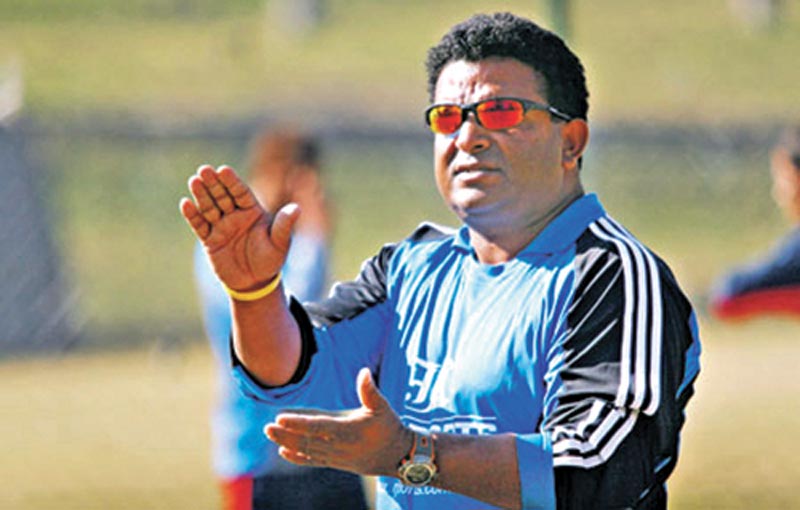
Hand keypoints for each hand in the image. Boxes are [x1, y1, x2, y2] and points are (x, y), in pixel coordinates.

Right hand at [179, 165, 299, 290]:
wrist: (256, 282)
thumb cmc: (271, 260)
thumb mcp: (280, 243)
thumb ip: (284, 225)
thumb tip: (297, 208)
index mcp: (253, 211)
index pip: (241, 192)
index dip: (232, 181)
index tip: (223, 170)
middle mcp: (236, 216)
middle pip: (223, 195)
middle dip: (214, 183)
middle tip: (204, 170)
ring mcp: (221, 227)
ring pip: (209, 207)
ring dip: (201, 194)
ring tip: (194, 181)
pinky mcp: (210, 240)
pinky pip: (200, 225)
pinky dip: (193, 215)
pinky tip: (186, 204)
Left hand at [265, 368, 412, 476]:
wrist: (397, 457)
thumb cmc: (389, 428)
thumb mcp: (382, 407)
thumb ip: (370, 391)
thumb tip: (364, 371)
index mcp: (348, 430)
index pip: (318, 426)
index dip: (298, 422)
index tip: (281, 417)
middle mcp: (339, 445)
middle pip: (307, 440)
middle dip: (286, 433)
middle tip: (267, 428)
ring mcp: (336, 456)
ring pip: (307, 450)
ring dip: (288, 442)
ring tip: (270, 435)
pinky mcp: (336, 462)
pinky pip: (313, 460)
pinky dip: (298, 457)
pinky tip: (283, 451)